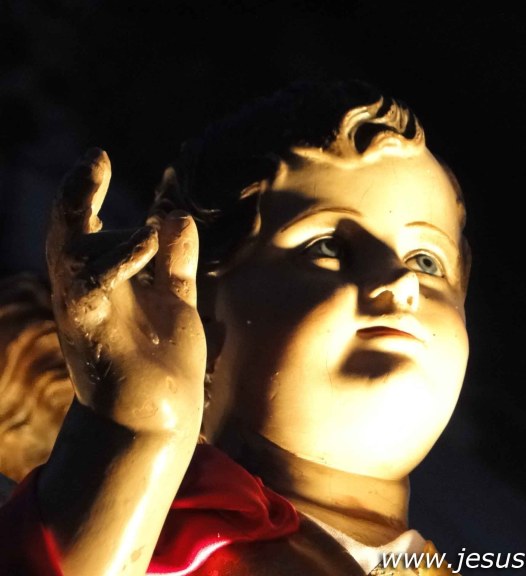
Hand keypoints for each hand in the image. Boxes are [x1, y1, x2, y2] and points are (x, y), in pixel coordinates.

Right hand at [45, 148, 205, 435]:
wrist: (155, 419)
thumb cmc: (162, 360)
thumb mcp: (174, 300)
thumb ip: (175, 261)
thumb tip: (174, 214)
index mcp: (106, 281)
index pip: (89, 228)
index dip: (86, 193)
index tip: (96, 157)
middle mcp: (88, 292)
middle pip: (67, 234)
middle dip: (73, 195)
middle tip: (91, 159)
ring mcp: (86, 312)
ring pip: (69, 254)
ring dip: (79, 215)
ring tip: (102, 178)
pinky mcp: (94, 333)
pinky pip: (92, 289)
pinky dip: (114, 261)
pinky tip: (143, 238)